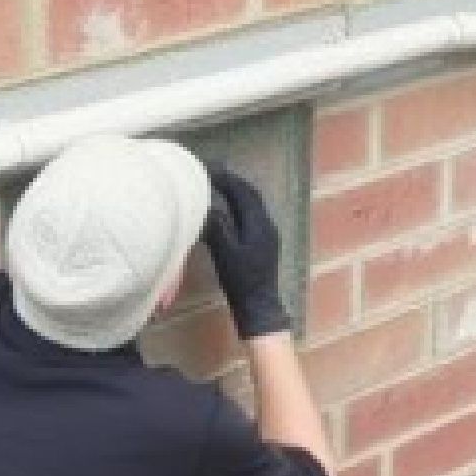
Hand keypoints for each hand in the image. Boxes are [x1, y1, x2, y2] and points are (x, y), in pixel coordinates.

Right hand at [201, 165, 292, 339]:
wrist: (259, 305)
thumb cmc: (241, 281)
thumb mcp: (224, 253)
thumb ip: (216, 227)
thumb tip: (206, 206)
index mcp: (259, 224)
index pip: (243, 192)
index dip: (226, 178)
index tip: (209, 169)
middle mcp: (267, 224)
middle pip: (251, 195)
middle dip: (232, 182)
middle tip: (213, 173)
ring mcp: (268, 234)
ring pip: (253, 205)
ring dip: (236, 193)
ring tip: (219, 186)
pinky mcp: (265, 244)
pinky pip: (252, 216)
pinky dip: (239, 206)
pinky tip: (228, 211)